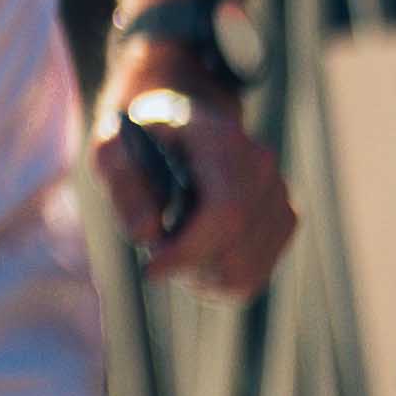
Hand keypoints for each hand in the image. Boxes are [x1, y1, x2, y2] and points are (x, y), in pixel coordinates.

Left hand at [99, 58, 297, 298]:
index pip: (225, 212)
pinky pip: (250, 275)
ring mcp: (279, 196)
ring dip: (197, 274)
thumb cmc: (140, 135)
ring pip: (243, 272)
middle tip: (152, 247)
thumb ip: (124, 184)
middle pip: (234, 252)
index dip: (188, 251)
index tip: (149, 271)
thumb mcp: (112, 145)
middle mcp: (262, 168)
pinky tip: (193, 250)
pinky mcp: (283, 221)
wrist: (183, 118)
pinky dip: (214, 276)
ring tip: (172, 243)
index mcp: (221, 141)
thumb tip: (147, 235)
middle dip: (185, 265)